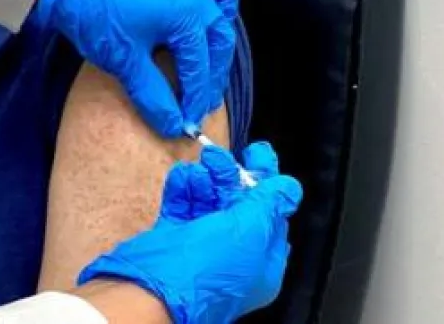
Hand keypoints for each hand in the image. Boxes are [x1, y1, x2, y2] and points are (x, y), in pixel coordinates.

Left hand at [28, 0, 238, 136]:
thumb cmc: (95, 18)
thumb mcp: (126, 63)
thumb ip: (154, 96)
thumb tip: (173, 125)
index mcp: (188, 14)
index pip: (200, 66)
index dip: (196, 97)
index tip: (190, 119)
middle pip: (218, 35)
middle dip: (212, 70)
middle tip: (201, 97)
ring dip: (221, 15)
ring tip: (211, 42)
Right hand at [78, 143, 301, 323]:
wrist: (153, 290)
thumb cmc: (207, 269)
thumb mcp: (250, 231)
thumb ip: (269, 204)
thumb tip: (289, 187)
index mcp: (260, 261)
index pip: (269, 215)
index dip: (266, 183)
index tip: (259, 153)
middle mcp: (231, 255)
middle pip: (236, 205)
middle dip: (230, 176)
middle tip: (219, 155)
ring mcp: (200, 247)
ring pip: (207, 203)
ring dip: (205, 180)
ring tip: (200, 166)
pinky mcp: (172, 239)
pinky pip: (181, 207)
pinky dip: (182, 189)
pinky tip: (182, 177)